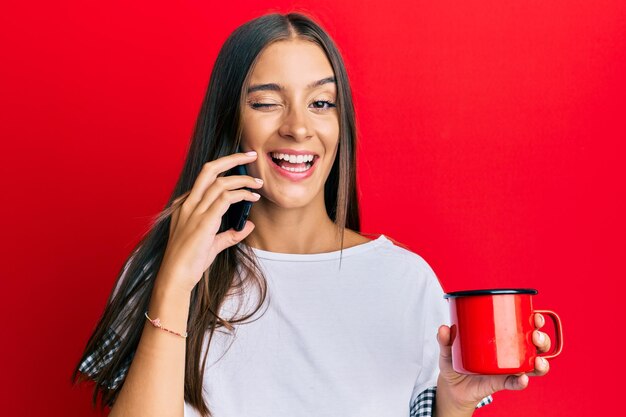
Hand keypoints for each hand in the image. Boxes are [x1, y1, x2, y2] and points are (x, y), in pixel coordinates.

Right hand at [156, 151, 262, 292]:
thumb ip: (230, 234)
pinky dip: (241, 195)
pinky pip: (224, 198)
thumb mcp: (213, 245)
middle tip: (250, 155)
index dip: (225, 169)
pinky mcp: (203, 221)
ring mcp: (194, 211)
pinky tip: (252, 198)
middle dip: (232, 158)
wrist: (175, 277)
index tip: (242, 166)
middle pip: (209, 169)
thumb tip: (248, 226)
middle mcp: (188, 204)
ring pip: (220, 182)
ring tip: (258, 184)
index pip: (205, 178)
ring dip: (243, 180)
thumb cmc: (189, 262)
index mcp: (185, 206)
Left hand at [436, 313, 551, 410]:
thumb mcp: (448, 348)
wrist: (451, 386)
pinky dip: (520, 382)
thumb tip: (444, 328)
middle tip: (535, 336)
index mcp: (501, 339)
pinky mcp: (500, 383)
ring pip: (532, 365)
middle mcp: (509, 353)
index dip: (534, 322)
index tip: (535, 317)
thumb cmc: (455, 361)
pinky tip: (522, 379)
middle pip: (535, 345)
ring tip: (537, 361)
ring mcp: (507, 369)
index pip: (523, 327)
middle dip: (542, 340)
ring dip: (540, 363)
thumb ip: (445, 339)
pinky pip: (514, 383)